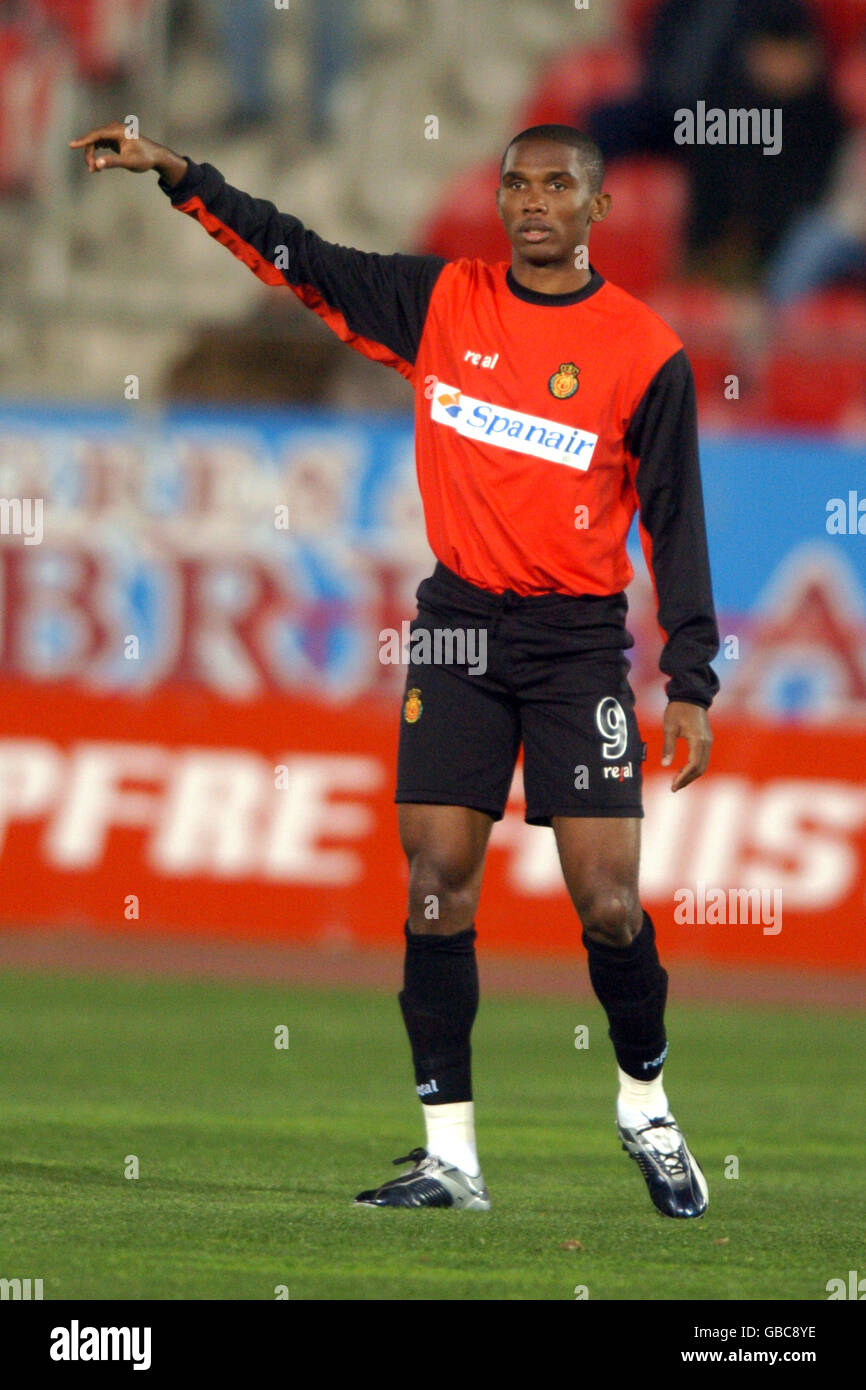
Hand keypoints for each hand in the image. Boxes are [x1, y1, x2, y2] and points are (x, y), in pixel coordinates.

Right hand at [68, 122, 187, 186]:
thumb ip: (113, 162)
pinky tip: (98, 166)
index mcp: (117, 130)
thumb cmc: (144, 158)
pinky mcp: (112, 139)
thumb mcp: (129, 162)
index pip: (96, 134)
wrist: (155, 156)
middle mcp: (114, 128)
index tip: (71, 145)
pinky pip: (99, 144)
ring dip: (92, 155)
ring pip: (95, 142)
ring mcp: (112, 132)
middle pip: (94, 139)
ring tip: (95, 170)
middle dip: (89, 154)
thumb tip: (98, 164)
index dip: (83, 140)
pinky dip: (96, 154)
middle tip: (92, 170)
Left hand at [661, 701, 712, 791]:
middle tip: (674, 787)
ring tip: (677, 781)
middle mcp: (706, 742)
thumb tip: (665, 765)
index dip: (683, 778)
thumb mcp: (669, 727)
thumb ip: (668, 747)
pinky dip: (694, 767)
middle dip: (687, 779)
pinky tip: (684, 770)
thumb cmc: (678, 709)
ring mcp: (708, 741)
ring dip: (691, 775)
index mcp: (698, 740)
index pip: (693, 765)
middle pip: (700, 768)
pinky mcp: (707, 739)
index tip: (673, 786)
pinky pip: (703, 758)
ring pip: (703, 764)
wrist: (690, 694)